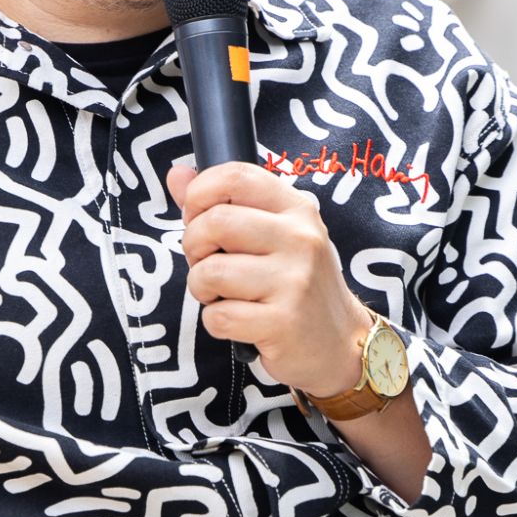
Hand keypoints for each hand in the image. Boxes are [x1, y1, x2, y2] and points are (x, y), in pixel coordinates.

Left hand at [166, 161, 368, 395]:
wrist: (339, 342)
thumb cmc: (295, 284)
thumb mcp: (272, 235)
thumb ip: (223, 203)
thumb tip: (177, 174)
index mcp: (296, 209)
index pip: (236, 176)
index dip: (199, 193)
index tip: (196, 216)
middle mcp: (300, 239)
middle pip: (215, 222)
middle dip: (193, 246)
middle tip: (206, 263)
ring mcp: (294, 281)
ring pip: (211, 272)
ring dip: (201, 288)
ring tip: (222, 295)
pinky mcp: (283, 322)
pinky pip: (219, 316)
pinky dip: (216, 322)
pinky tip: (240, 322)